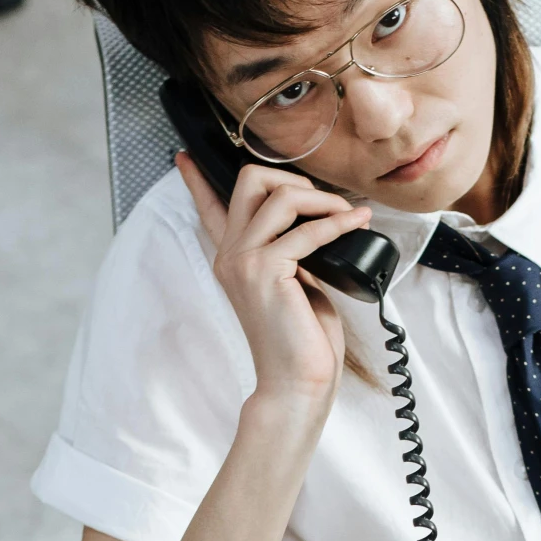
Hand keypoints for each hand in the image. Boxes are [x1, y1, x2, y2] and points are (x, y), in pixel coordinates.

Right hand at [176, 152, 370, 413]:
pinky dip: (336, 224)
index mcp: (233, 259)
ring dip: (322, 200)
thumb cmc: (301, 341)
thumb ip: (292, 251)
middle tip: (323, 203)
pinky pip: (306, 231)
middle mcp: (232, 255)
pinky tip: (355, 224)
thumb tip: (318, 222)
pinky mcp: (266, 271)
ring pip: (280, 196)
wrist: (297, 382)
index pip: (208, 209)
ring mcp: (244, 262)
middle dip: (293, 178)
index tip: (184, 158)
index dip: (196, 180)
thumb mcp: (295, 284)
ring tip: (348, 215)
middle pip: (250, 180)